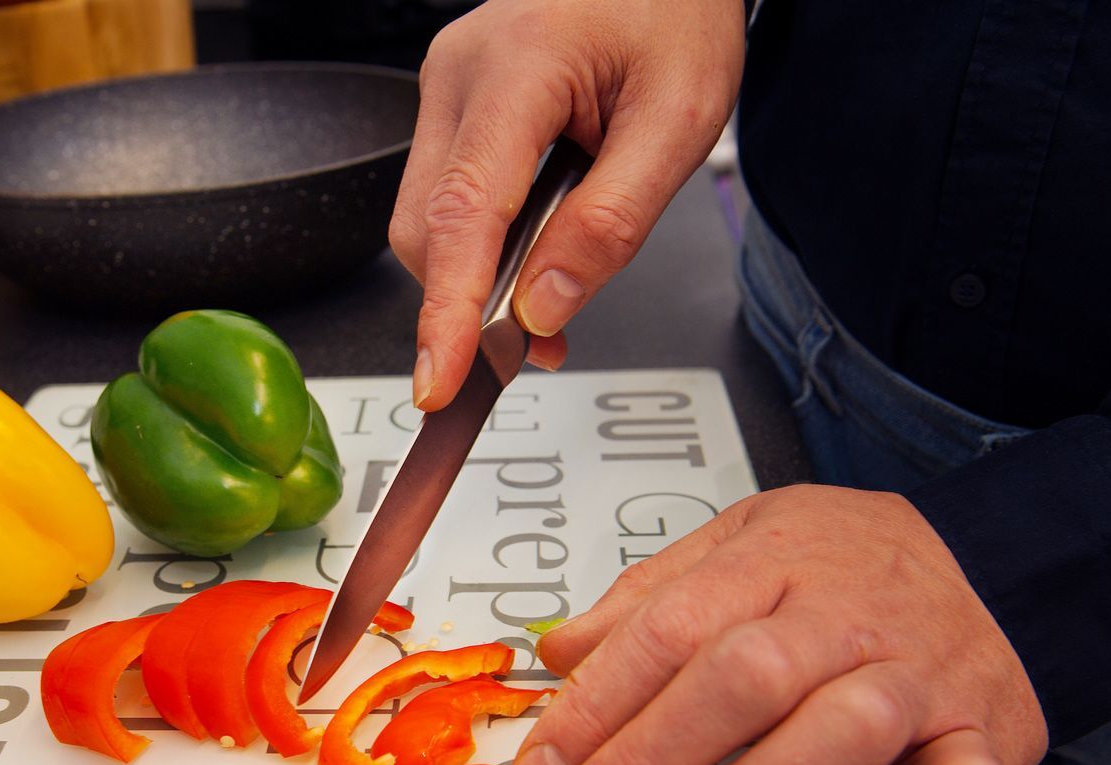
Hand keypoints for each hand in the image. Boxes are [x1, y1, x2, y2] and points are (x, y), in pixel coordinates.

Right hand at [391, 0, 743, 408]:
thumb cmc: (675, 12)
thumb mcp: (680, 120)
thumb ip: (611, 222)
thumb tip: (544, 307)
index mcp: (517, 66)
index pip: (464, 213)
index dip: (448, 311)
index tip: (440, 381)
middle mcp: (459, 73)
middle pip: (430, 228)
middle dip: (469, 305)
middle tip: (539, 351)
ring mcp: (446, 86)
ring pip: (430, 219)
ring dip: (479, 277)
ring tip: (550, 298)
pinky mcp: (452, 104)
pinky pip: (447, 196)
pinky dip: (484, 245)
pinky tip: (532, 256)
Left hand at [516, 485, 1048, 764]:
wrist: (1003, 558)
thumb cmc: (851, 561)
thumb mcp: (743, 540)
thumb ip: (652, 595)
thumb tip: (562, 653)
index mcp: (779, 560)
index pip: (672, 627)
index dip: (599, 702)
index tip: (547, 763)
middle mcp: (852, 615)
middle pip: (746, 677)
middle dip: (654, 753)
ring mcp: (922, 679)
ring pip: (840, 735)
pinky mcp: (985, 743)